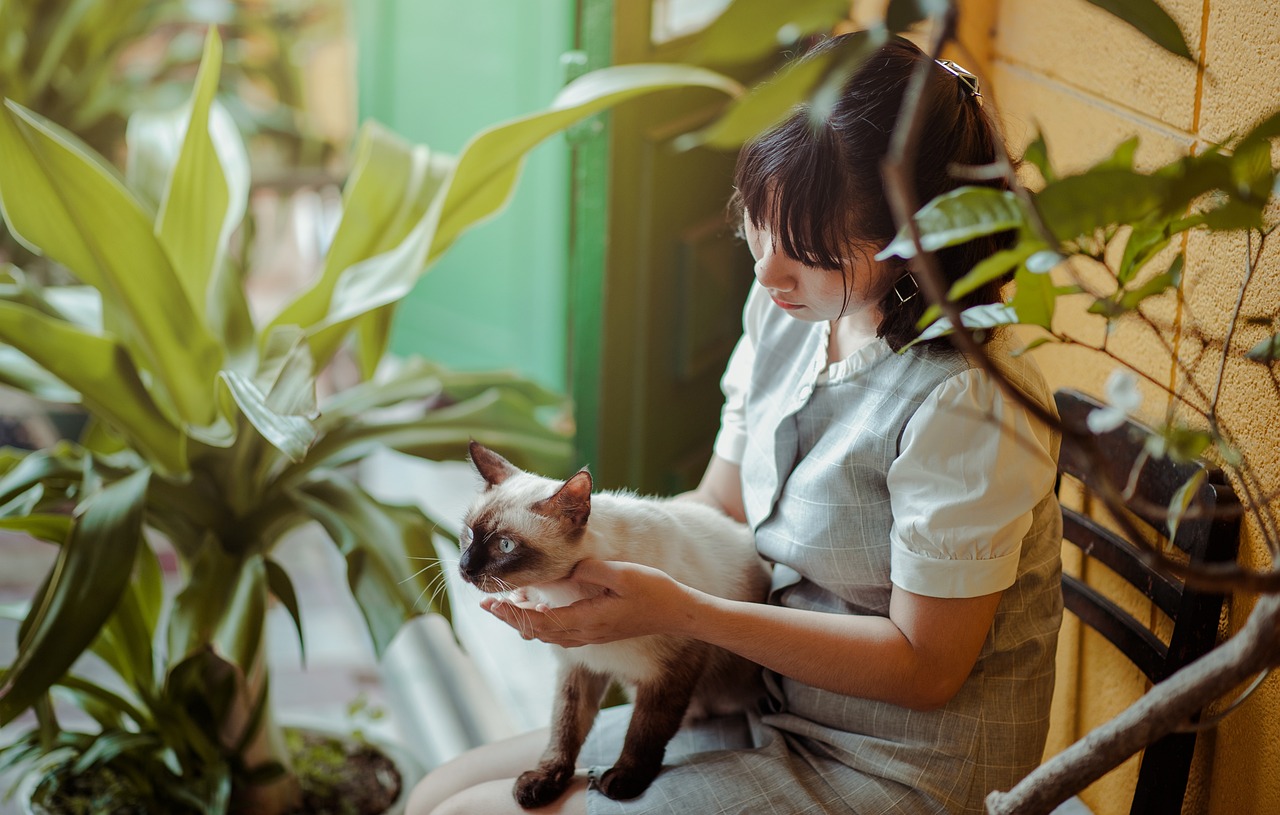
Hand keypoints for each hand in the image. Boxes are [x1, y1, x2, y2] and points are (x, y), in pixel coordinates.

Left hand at [481, 559, 691, 647]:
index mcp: (588, 620)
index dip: (513, 614)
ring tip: (506, 609)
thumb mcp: (623, 574)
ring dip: (524, 623)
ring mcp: (593, 636)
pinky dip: (542, 626)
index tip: (492, 603)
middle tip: (488, 605)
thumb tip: (566, 567)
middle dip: (511, 619)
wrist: (679, 613)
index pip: (539, 622)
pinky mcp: (599, 632)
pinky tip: (538, 613)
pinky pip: (561, 635)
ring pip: (548, 636)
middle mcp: (586, 633)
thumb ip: (591, 569)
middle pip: (538, 632)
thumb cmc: (655, 591)